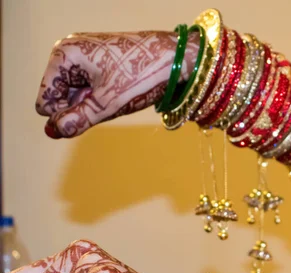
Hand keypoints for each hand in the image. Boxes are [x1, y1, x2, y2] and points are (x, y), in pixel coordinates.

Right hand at [36, 30, 196, 138]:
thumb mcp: (108, 103)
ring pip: (77, 96)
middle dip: (81, 110)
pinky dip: (102, 100)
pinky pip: (91, 91)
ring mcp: (85, 58)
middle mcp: (70, 53)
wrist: (174, 59)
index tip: (90, 117)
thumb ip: (79, 118)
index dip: (63, 116)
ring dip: (94, 107)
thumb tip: (55, 131)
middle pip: (61, 98)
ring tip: (118, 97)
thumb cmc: (139, 75)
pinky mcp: (100, 64)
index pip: (45, 101)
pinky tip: (121, 95)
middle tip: (109, 103)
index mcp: (64, 56)